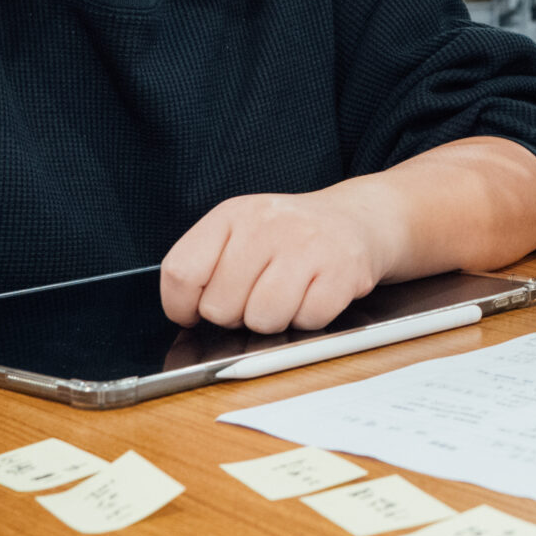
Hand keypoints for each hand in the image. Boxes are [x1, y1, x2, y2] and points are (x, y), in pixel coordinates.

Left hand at [160, 188, 399, 333]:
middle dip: (235, 315)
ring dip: (273, 320)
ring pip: (262, 319)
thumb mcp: (241, 232)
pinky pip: (307, 321)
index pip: (182, 272)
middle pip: (219, 307)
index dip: (181, 305)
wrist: (355, 219)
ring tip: (286, 296)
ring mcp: (306, 246)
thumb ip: (207, 265)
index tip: (193, 313)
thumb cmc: (289, 236)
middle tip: (255, 296)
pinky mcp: (341, 270)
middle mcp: (266, 225)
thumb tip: (185, 314)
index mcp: (232, 215)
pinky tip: (314, 294)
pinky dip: (309, 319)